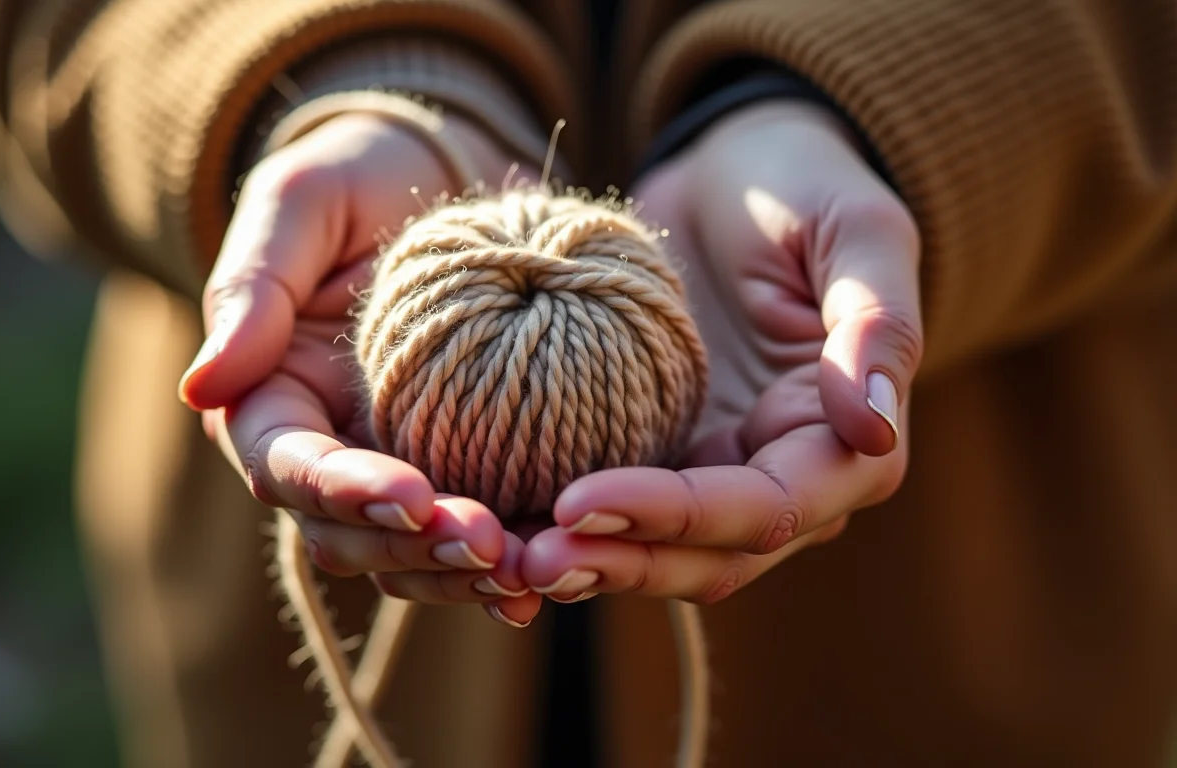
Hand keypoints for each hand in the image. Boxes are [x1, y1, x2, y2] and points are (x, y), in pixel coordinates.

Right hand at [183, 110, 541, 627]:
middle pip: (345, 532)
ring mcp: (387, 468)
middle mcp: (321, 449)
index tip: (409, 493)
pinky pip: (461, 537)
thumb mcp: (298, 202)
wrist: (434, 182)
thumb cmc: (356, 179)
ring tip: (527, 571)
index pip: (286, 464)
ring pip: (402, 554)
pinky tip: (545, 575)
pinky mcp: (452, 472)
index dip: (341, 490)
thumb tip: (201, 387)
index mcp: (267, 397)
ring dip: (456, 573)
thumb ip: (251, 288)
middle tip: (488, 544)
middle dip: (410, 547)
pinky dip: (495, 564)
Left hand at [523, 101, 922, 602]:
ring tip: (509, 562)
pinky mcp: (662, 456)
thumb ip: (878, 323)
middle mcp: (785, 478)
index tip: (583, 503)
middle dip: (626, 564)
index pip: (767, 508)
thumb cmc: (802, 185)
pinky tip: (504, 528)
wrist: (734, 173)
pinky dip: (571, 530)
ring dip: (592, 566)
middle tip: (531, 560)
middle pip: (711, 556)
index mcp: (846, 443)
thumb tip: (877, 427)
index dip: (680, 517)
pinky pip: (621, 513)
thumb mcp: (856, 227)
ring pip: (663, 554)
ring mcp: (718, 473)